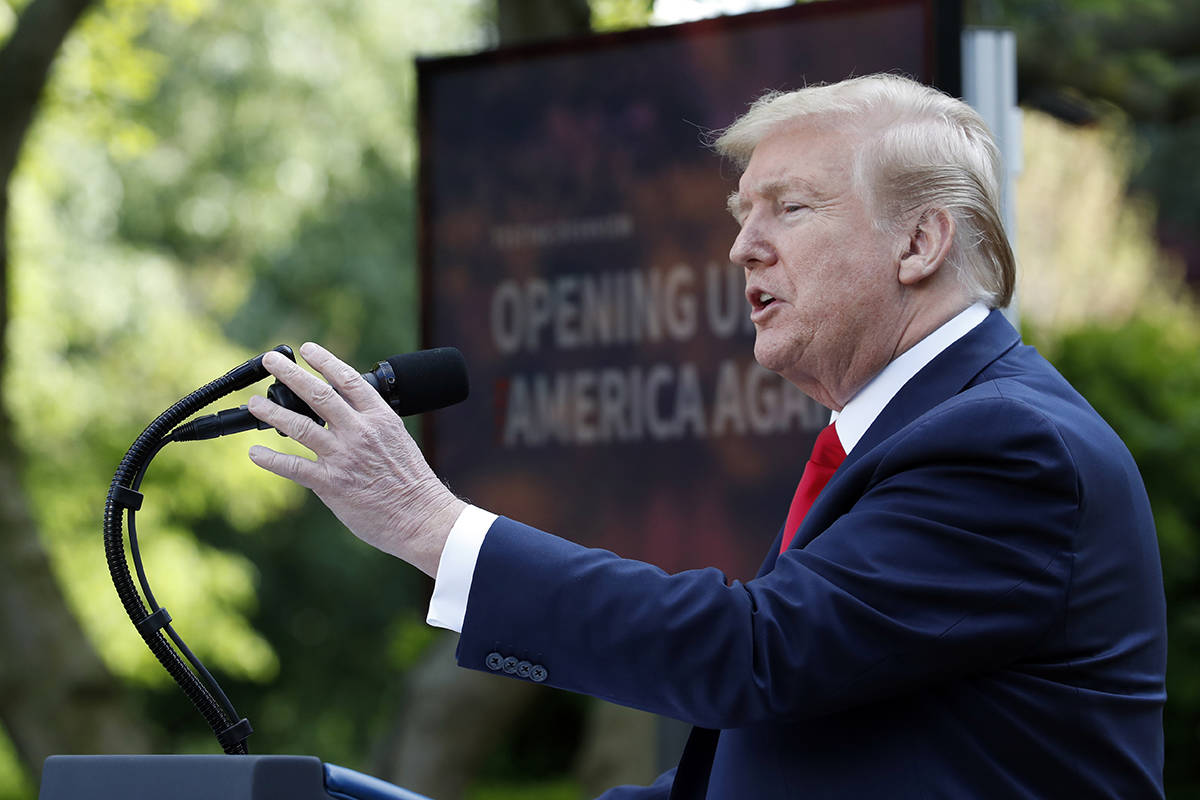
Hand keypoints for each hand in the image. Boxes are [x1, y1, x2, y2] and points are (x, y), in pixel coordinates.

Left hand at [246, 342, 464, 576]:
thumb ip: (371, 424)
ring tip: (254, 404)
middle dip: (290, 374)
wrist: (422, 517)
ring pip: (299, 426)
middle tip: (270, 361)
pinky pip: (294, 467)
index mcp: (380, 418)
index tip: (308, 350)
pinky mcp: (331, 483)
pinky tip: (255, 452)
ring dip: (272, 412)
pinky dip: (271, 459)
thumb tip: (346, 412)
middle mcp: (360, 432)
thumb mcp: (397, 440)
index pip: (348, 379)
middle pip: (318, 394)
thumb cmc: (413, 482)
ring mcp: (344, 457)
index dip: (324, 361)